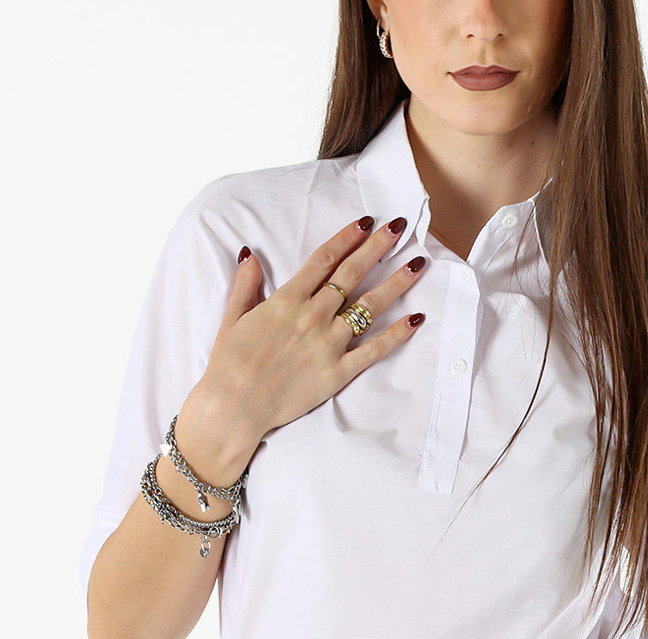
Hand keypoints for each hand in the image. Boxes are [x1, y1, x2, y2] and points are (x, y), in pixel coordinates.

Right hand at [190, 214, 427, 454]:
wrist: (234, 407)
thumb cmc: (229, 364)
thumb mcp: (232, 318)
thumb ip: (246, 285)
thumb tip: (249, 254)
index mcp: (286, 300)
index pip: (324, 259)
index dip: (348, 237)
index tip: (366, 222)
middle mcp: (312, 316)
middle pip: (352, 274)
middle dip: (378, 247)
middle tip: (398, 227)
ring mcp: (328, 344)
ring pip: (369, 307)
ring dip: (396, 284)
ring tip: (418, 265)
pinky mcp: (338, 373)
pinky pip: (374, 350)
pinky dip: (397, 335)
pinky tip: (416, 319)